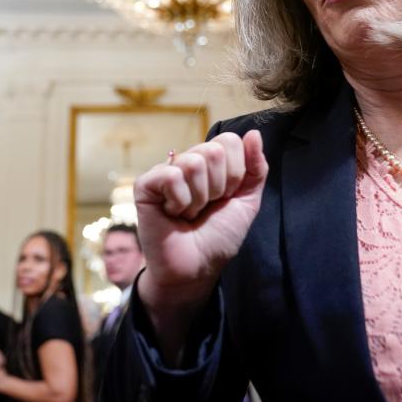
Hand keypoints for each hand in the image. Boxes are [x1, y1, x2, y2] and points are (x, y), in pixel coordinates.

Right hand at [134, 130, 267, 294]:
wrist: (196, 268)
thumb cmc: (219, 237)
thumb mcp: (247, 201)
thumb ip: (256, 168)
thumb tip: (254, 133)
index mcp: (211, 163)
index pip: (229, 141)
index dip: (235, 173)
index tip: (227, 198)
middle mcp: (187, 162)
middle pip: (213, 151)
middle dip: (219, 187)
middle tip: (207, 208)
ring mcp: (165, 171)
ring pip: (193, 163)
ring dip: (199, 198)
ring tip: (189, 213)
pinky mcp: (145, 185)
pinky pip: (171, 177)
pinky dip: (180, 202)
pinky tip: (172, 214)